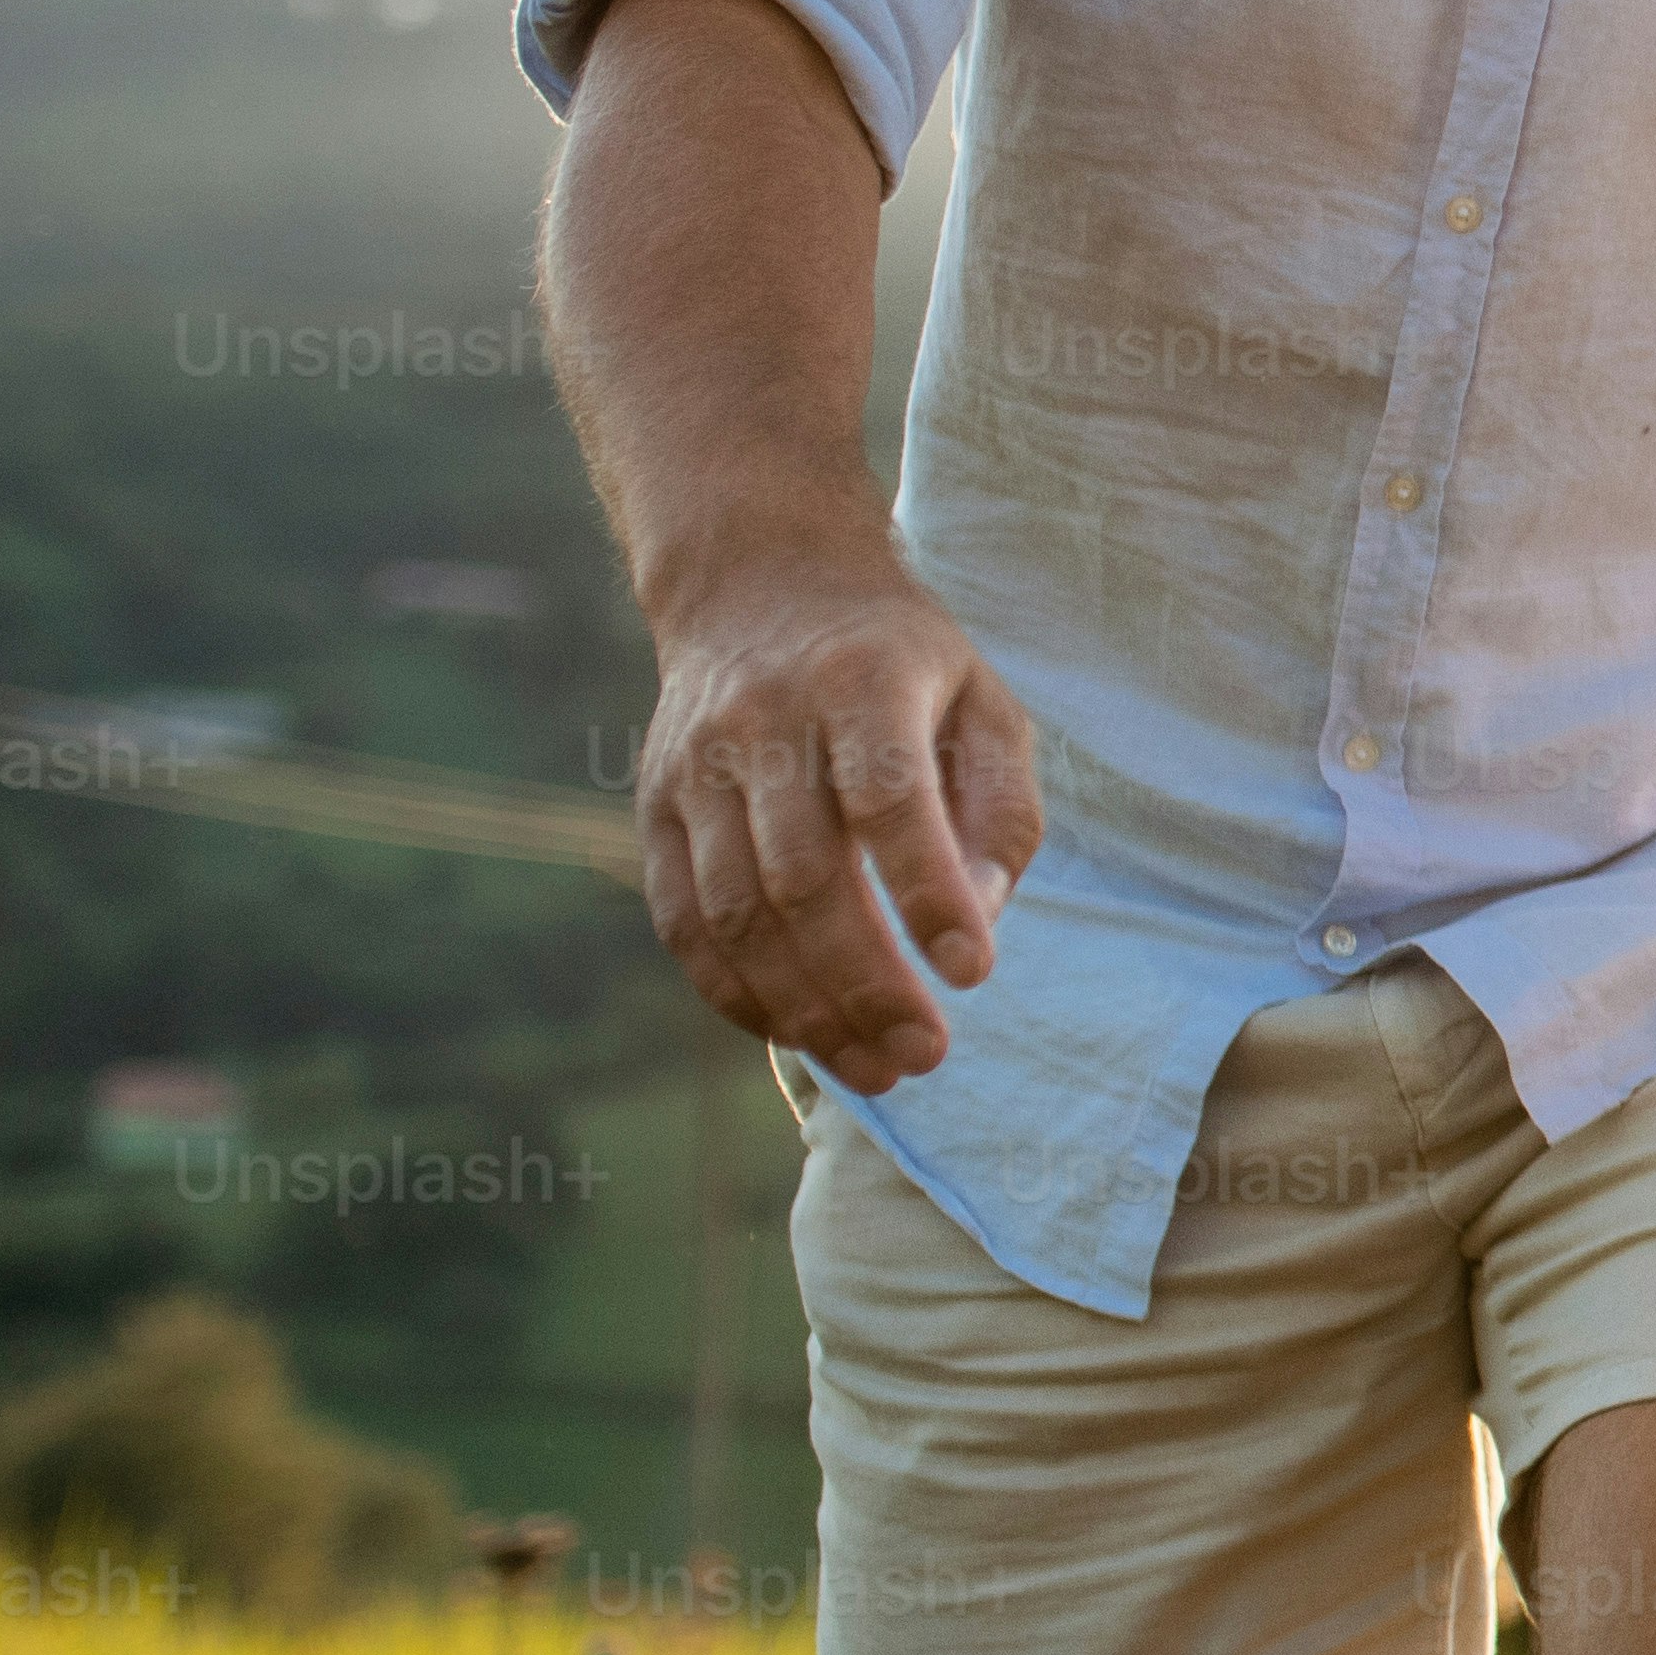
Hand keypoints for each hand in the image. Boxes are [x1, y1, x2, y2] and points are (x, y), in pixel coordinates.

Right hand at [633, 557, 1041, 1089]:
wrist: (761, 586)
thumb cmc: (903, 665)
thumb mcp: (985, 702)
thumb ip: (1001, 808)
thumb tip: (979, 918)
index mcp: (862, 682)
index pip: (889, 800)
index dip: (928, 892)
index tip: (974, 972)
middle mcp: (764, 723)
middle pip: (804, 875)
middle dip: (867, 981)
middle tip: (928, 1053)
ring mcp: (695, 768)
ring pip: (735, 912)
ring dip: (805, 1007)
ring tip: (878, 1068)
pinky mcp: (654, 807)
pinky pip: (682, 920)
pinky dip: (737, 993)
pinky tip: (799, 1036)